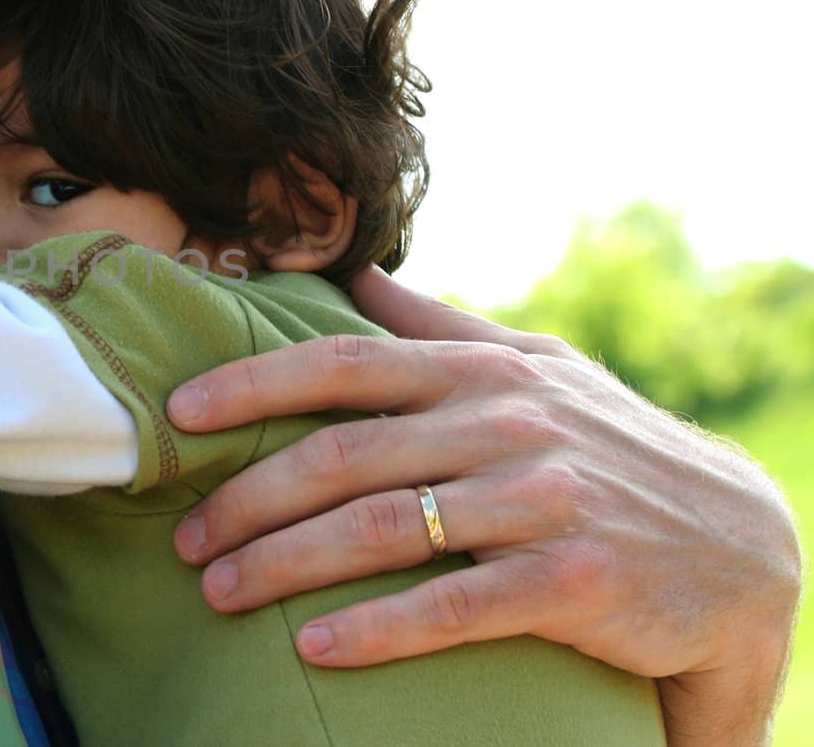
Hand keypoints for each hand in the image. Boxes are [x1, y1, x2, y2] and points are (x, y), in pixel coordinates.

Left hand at [167, 265, 799, 746]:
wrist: (742, 544)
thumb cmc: (612, 448)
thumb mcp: (540, 368)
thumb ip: (441, 325)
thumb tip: (351, 274)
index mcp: (481, 371)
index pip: (345, 365)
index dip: (254, 383)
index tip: (180, 413)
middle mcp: (504, 424)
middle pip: (343, 455)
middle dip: (249, 497)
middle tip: (185, 538)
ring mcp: (539, 499)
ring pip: (381, 527)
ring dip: (285, 563)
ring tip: (219, 594)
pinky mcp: (571, 579)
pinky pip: (453, 606)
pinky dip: (377, 628)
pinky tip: (315, 649)